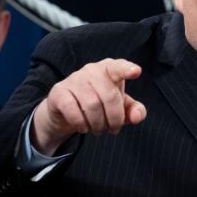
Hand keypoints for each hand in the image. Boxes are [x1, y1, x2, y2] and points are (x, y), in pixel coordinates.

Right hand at [31, 59, 146, 155]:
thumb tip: (137, 117)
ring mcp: (74, 79)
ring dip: (98, 124)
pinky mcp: (59, 91)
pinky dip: (81, 123)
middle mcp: (92, 70)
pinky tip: (83, 128)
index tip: (136, 72)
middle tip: (112, 130)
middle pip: (110, 96)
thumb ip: (134, 110)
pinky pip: (72, 109)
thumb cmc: (100, 103)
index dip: (127, 69)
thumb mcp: (120, 107)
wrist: (66, 111)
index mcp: (110, 69)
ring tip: (99, 130)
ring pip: (92, 105)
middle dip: (114, 119)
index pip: (119, 67)